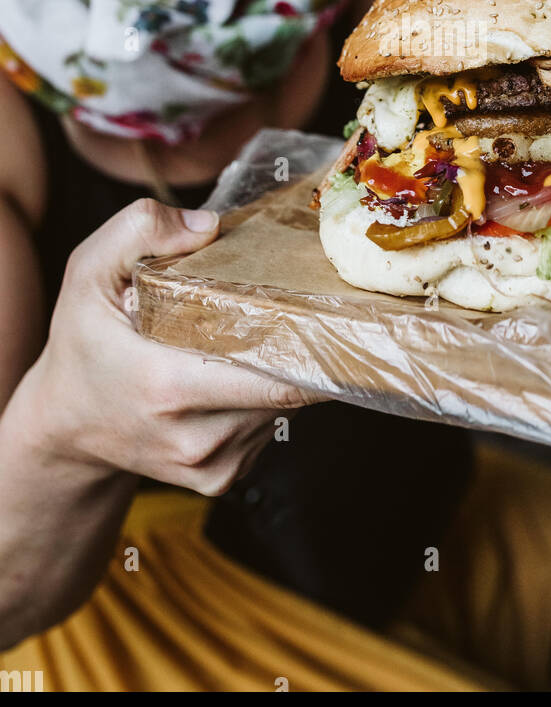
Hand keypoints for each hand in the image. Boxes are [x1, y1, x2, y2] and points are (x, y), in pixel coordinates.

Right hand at [25, 199, 321, 494]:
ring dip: (279, 372)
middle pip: (291, 390)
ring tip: (249, 341)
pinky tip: (233, 376)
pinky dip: (263, 400)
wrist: (64, 423)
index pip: (278, 379)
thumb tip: (210, 226)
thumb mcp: (89, 271)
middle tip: (297, 310)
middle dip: (300, 348)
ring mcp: (210, 465)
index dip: (314, 345)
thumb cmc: (82, 341)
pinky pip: (267, 430)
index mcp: (167, 386)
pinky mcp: (218, 479)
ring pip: (283, 409)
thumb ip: (140, 229)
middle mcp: (194, 437)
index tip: (329, 314)